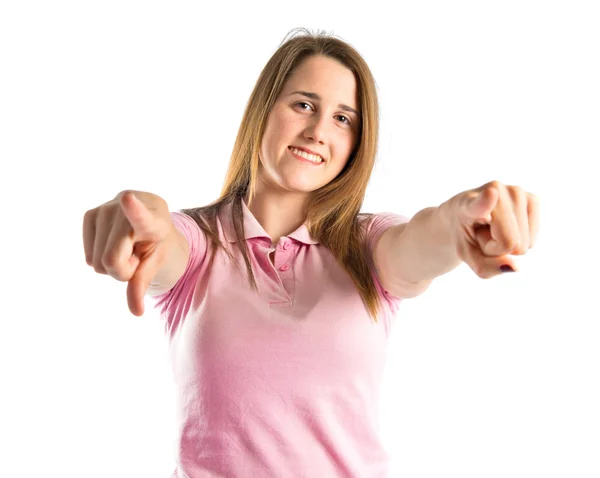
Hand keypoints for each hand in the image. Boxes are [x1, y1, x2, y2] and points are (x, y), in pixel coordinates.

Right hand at [83, 190, 174, 315]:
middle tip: (136, 255)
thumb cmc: (157, 244)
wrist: (152, 218)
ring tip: (126, 247)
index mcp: (153, 219)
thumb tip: (136, 312)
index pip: (142, 217)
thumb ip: (143, 283)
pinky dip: (99, 258)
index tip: (128, 198)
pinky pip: (88, 258)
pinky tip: (112, 243)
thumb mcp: (156, 263)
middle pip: (111, 261)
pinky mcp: (90, 214)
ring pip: (97, 262)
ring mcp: (106, 208)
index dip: (134, 209)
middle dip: (123, 269)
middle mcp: (128, 208)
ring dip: (111, 264)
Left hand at [441, 180, 539, 278]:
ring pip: (524, 244)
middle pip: (510, 243)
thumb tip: (516, 266)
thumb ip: (486, 266)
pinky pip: (532, 240)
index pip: (480, 203)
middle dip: (497, 248)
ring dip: (509, 243)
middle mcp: (494, 190)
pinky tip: (507, 226)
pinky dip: (522, 240)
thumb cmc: (465, 235)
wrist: (464, 216)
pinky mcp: (533, 198)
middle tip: (484, 233)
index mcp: (468, 204)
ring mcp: (516, 191)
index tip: (491, 193)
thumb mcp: (467, 256)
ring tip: (493, 229)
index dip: (486, 201)